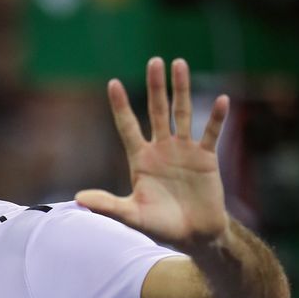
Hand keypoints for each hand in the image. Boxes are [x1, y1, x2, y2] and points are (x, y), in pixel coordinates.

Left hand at [76, 57, 230, 251]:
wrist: (194, 237)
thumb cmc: (160, 226)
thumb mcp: (132, 215)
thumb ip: (108, 205)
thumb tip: (78, 199)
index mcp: (140, 159)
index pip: (128, 126)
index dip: (121, 106)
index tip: (113, 84)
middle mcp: (161, 149)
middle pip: (157, 110)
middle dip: (155, 86)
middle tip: (154, 61)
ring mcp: (184, 151)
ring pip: (182, 113)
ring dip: (182, 90)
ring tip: (180, 63)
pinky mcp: (206, 159)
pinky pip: (211, 133)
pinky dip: (216, 118)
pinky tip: (220, 99)